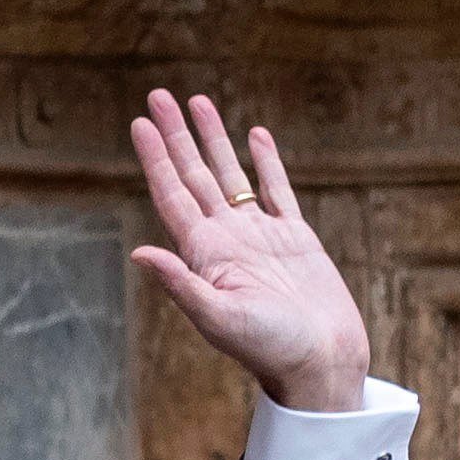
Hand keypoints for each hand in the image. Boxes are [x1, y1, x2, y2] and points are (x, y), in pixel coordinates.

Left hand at [128, 90, 370, 415]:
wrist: (321, 363)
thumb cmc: (271, 350)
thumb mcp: (219, 318)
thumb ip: (180, 284)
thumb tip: (138, 252)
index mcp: (205, 256)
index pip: (173, 196)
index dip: (156, 159)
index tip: (140, 124)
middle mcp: (227, 240)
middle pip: (194, 176)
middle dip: (176, 136)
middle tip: (157, 96)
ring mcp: (260, 236)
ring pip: (231, 175)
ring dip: (213, 139)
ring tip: (198, 101)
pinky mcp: (295, 238)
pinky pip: (276, 189)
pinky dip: (265, 161)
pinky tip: (254, 135)